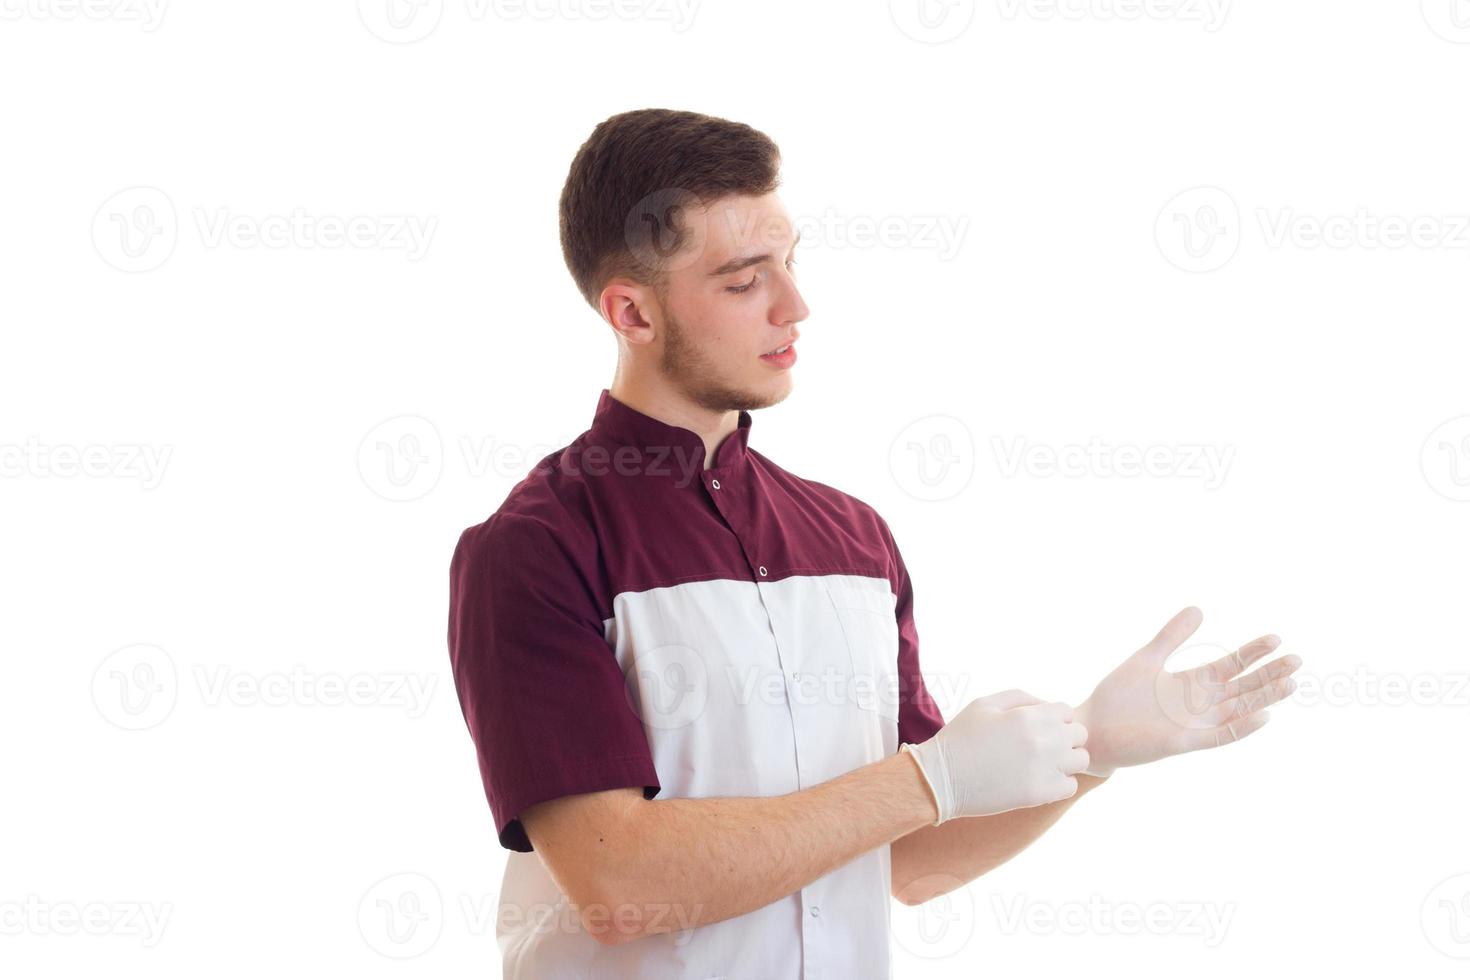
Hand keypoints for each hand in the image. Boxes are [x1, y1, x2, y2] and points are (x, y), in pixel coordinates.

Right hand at [901, 689, 1089, 822]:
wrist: (940, 778)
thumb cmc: (961, 738)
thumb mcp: (985, 704)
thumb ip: (1021, 698)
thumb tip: (1047, 705)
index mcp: (1029, 715)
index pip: (1066, 711)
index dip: (1054, 719)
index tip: (1038, 729)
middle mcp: (1042, 740)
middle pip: (1079, 735)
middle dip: (1064, 738)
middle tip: (1042, 748)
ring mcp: (1044, 768)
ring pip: (1080, 760)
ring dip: (1066, 762)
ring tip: (1043, 765)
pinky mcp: (1040, 794)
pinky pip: (1070, 786)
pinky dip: (1059, 784)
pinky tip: (1038, 781)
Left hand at [1073, 607, 1301, 777]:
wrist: (1091, 729)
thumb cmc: (1118, 698)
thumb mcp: (1148, 658)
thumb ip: (1172, 636)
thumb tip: (1199, 609)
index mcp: (1192, 684)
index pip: (1232, 665)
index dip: (1254, 653)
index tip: (1277, 638)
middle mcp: (1199, 705)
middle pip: (1243, 687)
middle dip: (1269, 674)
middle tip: (1297, 660)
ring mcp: (1193, 725)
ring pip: (1238, 710)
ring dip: (1264, 699)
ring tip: (1290, 684)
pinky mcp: (1181, 743)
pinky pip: (1218, 737)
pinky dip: (1240, 728)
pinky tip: (1263, 716)